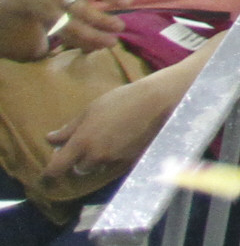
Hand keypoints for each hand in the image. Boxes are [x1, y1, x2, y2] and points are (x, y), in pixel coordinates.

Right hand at [6, 0, 132, 55]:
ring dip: (91, 37)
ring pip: (71, 28)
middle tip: (121, 26)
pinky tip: (97, 47)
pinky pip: (66, 36)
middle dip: (101, 20)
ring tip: (111, 42)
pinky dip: (81, 43)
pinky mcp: (50, 24)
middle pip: (81, 10)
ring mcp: (54, 11)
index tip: (128, 3)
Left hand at [39, 74, 169, 192]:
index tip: (48, 171)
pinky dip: (113, 158)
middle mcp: (95, 157)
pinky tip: (121, 143)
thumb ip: (69, 128)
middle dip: (79, 161)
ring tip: (106, 143)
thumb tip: (50, 139)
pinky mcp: (129, 162)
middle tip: (86, 146)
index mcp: (81, 143)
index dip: (50, 172)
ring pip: (97, 168)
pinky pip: (113, 166)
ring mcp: (113, 161)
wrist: (157, 102)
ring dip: (96, 160)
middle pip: (78, 169)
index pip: (57, 167)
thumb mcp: (91, 109)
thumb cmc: (121, 100)